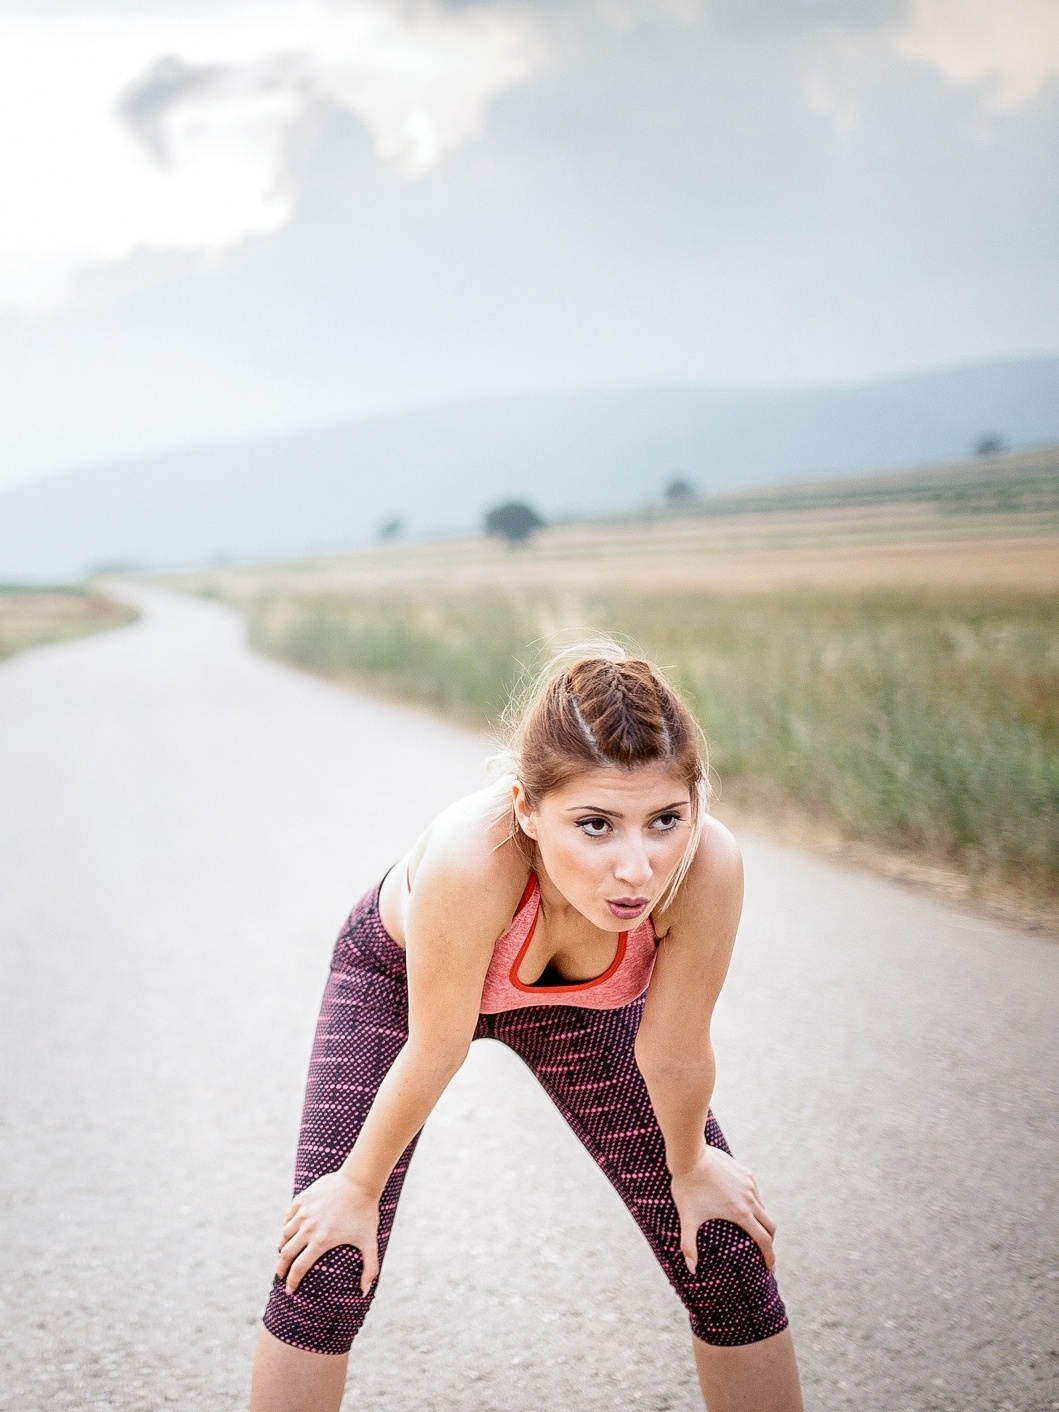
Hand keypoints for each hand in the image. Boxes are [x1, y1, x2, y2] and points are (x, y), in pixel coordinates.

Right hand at [276, 1170, 379, 1295]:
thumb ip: (370, 1268)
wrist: (359, 1181)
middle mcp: (308, 1228)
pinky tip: (289, 1232)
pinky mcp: (302, 1199)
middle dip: (281, 1268)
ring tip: (284, 1254)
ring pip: (285, 1235)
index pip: (299, 1267)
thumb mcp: (370, 1242)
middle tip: (281, 1276)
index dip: (292, 1281)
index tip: (290, 1291)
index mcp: (321, 1241)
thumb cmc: (366, 1212)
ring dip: (283, 1247)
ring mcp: (303, 1212)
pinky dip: (286, 1227)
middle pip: (286, 1253)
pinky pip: (288, 1217)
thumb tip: (365, 1292)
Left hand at [670, 1146, 776, 1273]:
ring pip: (762, 1207)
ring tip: (751, 1228)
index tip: (770, 1269)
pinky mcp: (745, 1172)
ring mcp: (749, 1183)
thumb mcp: (687, 1218)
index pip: (763, 1240)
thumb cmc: (687, 1188)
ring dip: (760, 1220)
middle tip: (764, 1252)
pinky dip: (753, 1202)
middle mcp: (750, 1199)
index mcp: (741, 1213)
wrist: (690, 1156)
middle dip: (770, 1241)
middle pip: (770, 1225)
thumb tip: (691, 1270)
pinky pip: (754, 1191)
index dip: (769, 1257)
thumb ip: (689, 1245)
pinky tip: (742, 1204)